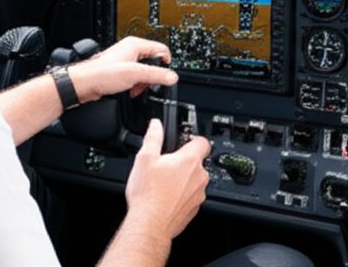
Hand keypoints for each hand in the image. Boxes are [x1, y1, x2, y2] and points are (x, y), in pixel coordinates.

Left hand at [65, 36, 176, 102]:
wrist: (84, 84)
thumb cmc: (103, 75)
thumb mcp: (135, 74)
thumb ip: (156, 75)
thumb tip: (172, 77)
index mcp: (135, 45)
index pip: (161, 49)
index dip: (166, 64)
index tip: (166, 76)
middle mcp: (130, 50)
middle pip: (152, 62)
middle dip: (151, 76)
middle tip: (146, 84)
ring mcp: (124, 60)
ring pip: (143, 71)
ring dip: (142, 82)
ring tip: (135, 89)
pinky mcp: (119, 70)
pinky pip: (134, 77)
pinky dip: (134, 85)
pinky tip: (129, 90)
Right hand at [124, 119, 210, 239]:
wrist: (150, 223)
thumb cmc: (148, 193)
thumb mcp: (144, 158)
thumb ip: (153, 137)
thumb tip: (156, 125)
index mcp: (189, 160)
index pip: (203, 142)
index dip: (193, 139)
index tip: (184, 141)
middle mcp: (199, 177)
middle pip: (197, 162)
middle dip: (183, 161)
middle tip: (166, 165)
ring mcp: (198, 194)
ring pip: (194, 180)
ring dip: (183, 179)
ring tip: (163, 183)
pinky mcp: (194, 209)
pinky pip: (191, 196)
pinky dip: (181, 195)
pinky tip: (165, 197)